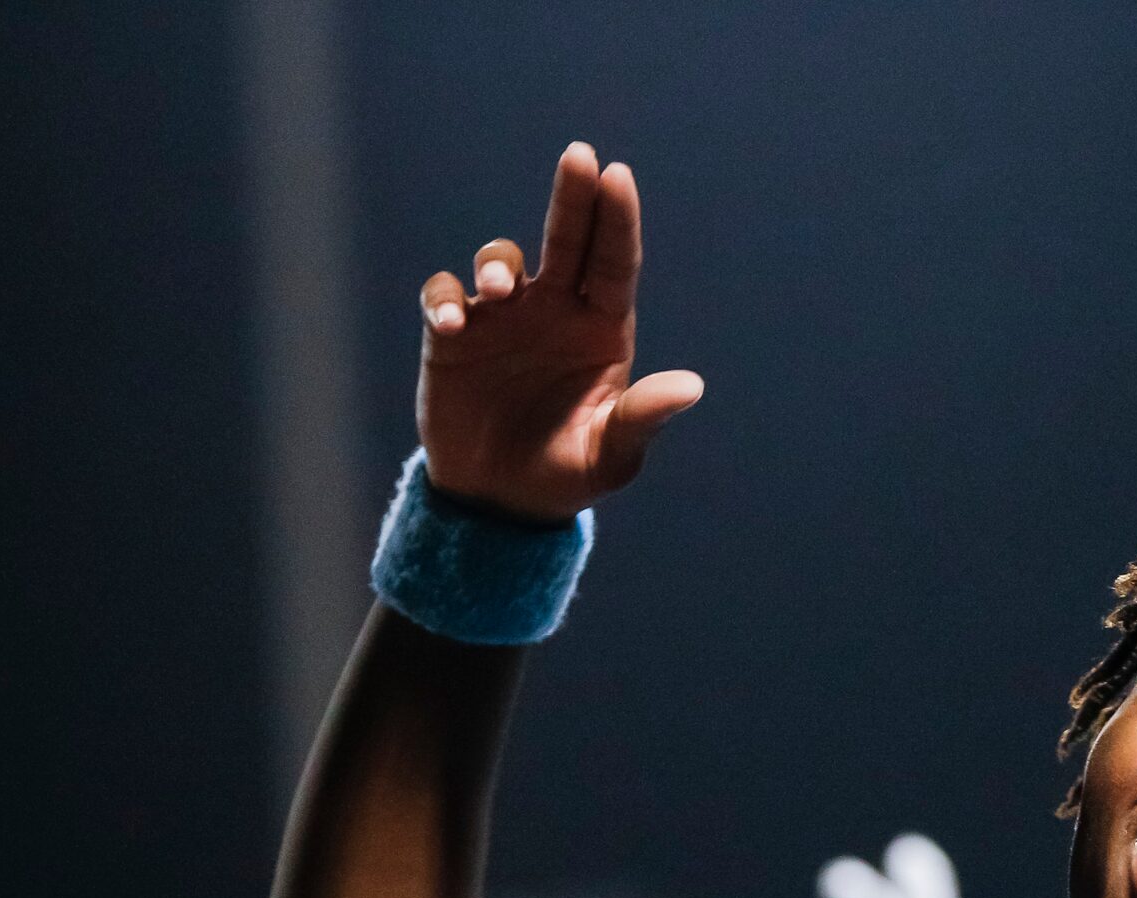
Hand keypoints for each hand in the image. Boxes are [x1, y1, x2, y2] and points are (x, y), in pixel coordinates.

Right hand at [415, 142, 704, 522]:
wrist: (501, 501)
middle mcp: (555, 310)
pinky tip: (455, 326)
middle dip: (573, 197)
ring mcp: (503, 318)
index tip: (617, 175)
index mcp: (602, 329)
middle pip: (567, 238)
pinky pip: (445, 297)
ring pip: (502, 259)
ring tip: (500, 289)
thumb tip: (691, 387)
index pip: (614, 262)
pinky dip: (447, 301)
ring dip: (499, 262)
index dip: (616, 220)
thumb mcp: (610, 455)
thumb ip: (642, 418)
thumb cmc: (567, 473)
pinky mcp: (454, 336)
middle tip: (579, 156)